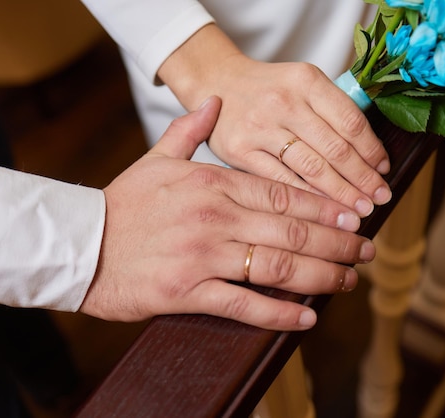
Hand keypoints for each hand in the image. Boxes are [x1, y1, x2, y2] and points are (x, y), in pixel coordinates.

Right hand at [80, 96, 375, 330]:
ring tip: (347, 280)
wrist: (79, 244)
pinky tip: (307, 317)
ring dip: (321, 275)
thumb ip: (189, 130)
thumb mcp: (156, 159)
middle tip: (365, 250)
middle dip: (336, 241)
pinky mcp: (188, 291)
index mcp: (212, 183)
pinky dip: (279, 312)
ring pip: (277, 265)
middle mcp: (215, 217)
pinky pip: (243, 303)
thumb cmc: (122, 204)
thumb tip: (213, 100)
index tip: (354, 216)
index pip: (283, 194)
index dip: (325, 208)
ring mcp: (203, 255)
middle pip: (291, 229)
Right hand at [158, 25, 391, 217]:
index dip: (373, 150)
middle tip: (380, 198)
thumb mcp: (301, 82)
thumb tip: (371, 154)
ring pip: (312, 168)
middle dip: (363, 179)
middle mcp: (284, 102)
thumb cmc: (268, 90)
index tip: (384, 170)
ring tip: (360, 211)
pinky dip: (307, 199)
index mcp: (306, 80)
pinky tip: (324, 212)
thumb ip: (332, 108)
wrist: (216, 82)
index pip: (351, 121)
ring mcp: (260, 128)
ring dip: (341, 193)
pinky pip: (282, 181)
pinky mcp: (240, 152)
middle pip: (335, 149)